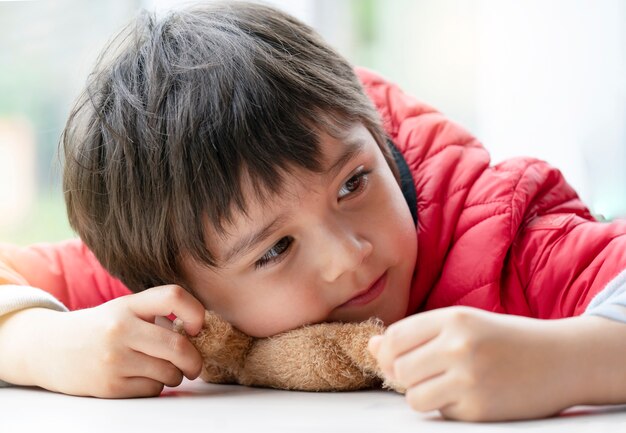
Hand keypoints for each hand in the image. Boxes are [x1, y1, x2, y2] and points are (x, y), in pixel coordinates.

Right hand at [0, 285, 204, 397]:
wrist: (48, 348)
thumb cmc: (99, 328)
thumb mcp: (124, 309)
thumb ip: (157, 315)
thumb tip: (198, 334)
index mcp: (128, 305)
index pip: (173, 296)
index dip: (195, 312)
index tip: (196, 327)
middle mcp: (121, 329)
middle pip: (178, 346)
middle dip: (194, 360)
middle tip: (194, 365)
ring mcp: (114, 358)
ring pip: (168, 373)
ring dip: (175, 375)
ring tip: (163, 370)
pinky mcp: (109, 386)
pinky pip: (152, 390)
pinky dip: (156, 386)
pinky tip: (142, 378)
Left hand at [368, 307, 577, 421]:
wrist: (561, 359)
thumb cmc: (505, 339)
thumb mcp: (463, 324)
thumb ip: (417, 333)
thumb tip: (372, 346)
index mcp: (453, 319)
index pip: (395, 337)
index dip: (388, 351)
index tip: (397, 357)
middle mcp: (459, 347)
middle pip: (397, 368)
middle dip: (402, 374)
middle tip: (424, 372)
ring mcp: (470, 380)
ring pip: (412, 396)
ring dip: (421, 393)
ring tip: (442, 384)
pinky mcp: (479, 410)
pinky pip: (440, 412)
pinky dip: (446, 407)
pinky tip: (468, 395)